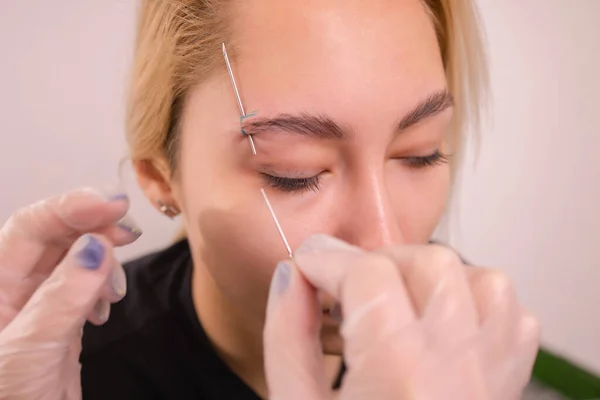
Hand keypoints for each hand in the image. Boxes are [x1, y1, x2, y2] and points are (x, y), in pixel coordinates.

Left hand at [0, 188, 141, 399]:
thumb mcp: (30, 348)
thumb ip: (63, 295)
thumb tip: (97, 246)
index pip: (30, 227)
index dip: (71, 208)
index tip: (113, 204)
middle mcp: (12, 290)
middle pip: (55, 238)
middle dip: (93, 229)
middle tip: (129, 230)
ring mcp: (39, 307)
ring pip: (75, 261)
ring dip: (104, 261)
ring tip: (115, 287)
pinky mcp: (61, 325)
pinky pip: (86, 288)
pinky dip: (103, 287)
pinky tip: (106, 306)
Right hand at [264, 235, 539, 399]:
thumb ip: (287, 335)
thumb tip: (290, 277)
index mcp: (397, 374)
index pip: (367, 273)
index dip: (326, 260)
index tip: (306, 267)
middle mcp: (456, 369)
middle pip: (429, 263)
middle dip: (374, 262)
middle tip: (342, 288)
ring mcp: (491, 377)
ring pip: (479, 279)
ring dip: (428, 276)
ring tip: (390, 300)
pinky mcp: (506, 385)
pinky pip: (508, 314)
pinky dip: (474, 300)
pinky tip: (436, 321)